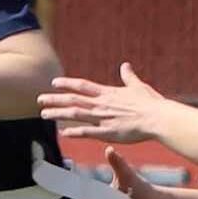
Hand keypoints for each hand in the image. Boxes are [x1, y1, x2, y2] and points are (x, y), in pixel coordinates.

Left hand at [39, 62, 170, 143]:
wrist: (158, 118)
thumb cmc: (151, 103)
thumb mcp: (138, 86)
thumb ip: (128, 77)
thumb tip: (125, 65)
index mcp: (108, 93)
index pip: (82, 86)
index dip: (67, 83)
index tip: (54, 83)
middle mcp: (102, 104)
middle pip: (73, 99)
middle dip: (54, 99)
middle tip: (39, 100)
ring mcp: (103, 118)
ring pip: (75, 114)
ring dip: (58, 114)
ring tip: (44, 115)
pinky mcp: (108, 132)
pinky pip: (87, 132)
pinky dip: (74, 132)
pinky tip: (63, 132)